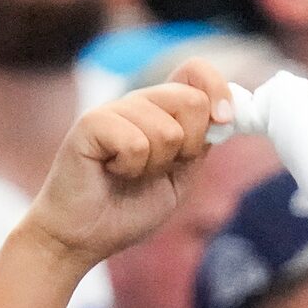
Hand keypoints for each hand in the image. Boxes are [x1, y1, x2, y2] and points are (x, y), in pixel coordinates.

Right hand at [20, 59, 229, 270]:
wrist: (83, 236)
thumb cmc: (126, 208)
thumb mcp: (179, 178)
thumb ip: (199, 145)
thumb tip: (224, 115)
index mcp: (160, 111)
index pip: (196, 71)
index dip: (218, 90)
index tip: (225, 121)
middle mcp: (137, 103)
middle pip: (191, 100)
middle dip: (188, 146)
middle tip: (160, 168)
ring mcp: (112, 110)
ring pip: (167, 130)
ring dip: (155, 166)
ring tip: (129, 175)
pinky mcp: (90, 123)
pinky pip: (136, 143)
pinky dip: (130, 168)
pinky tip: (111, 172)